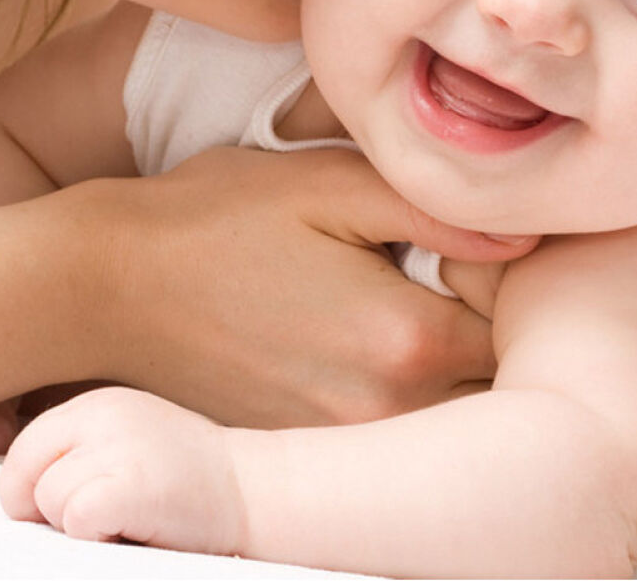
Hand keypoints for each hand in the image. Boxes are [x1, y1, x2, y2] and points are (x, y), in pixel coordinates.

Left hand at [0, 387, 241, 552]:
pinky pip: (75, 517)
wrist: (254, 489)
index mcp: (99, 403)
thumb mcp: (129, 441)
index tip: (64, 508)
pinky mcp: (130, 485)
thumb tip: (18, 496)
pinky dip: (94, 536)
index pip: (23, 448)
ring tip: (122, 520)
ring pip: (46, 499)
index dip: (31, 488)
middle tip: (92, 519)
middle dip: (43, 508)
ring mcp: (117, 445)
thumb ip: (80, 451)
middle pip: (22, 472)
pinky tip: (130, 529)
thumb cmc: (188, 479)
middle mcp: (103, 414)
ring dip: (75, 525)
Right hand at [84, 146, 534, 427]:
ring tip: (419, 309)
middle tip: (467, 281)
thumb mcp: (327, 184)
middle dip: (498, 337)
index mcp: (402, 337)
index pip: (517, 328)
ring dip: (453, 371)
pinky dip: (403, 397)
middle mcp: (382, 412)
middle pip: (492, 389)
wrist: (108, 285)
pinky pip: (391, 438)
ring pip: (446, 419)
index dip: (517, 285)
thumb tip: (528, 233)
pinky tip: (365, 344)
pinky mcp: (304, 453)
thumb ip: (433, 206)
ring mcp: (341, 446)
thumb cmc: (216, 220)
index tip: (489, 250)